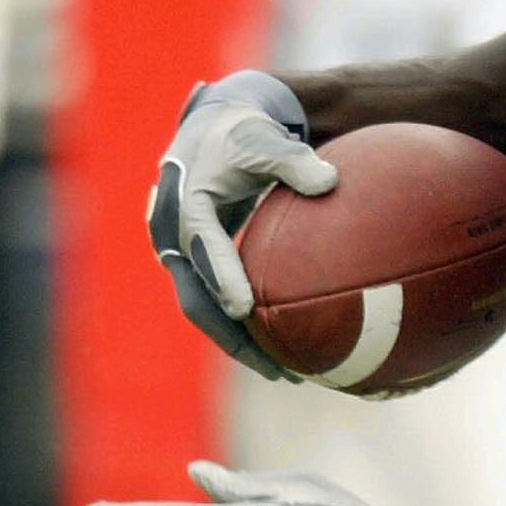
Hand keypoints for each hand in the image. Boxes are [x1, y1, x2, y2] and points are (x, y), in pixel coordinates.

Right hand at [149, 72, 331, 380]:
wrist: (210, 131)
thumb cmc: (243, 135)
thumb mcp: (266, 140)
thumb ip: (294, 160)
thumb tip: (331, 181)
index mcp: (187, 204)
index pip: (204, 247)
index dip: (222, 277)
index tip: (246, 308)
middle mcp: (175, 236)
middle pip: (197, 299)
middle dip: (233, 338)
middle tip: (278, 369)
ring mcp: (181, 254)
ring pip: (205, 310)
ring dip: (240, 344)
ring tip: (286, 375)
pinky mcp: (194, 264)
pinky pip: (217, 303)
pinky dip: (242, 328)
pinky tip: (282, 350)